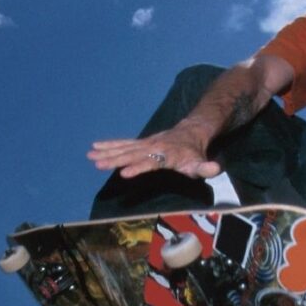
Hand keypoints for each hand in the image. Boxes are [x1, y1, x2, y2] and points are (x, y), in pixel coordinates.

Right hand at [88, 127, 220, 180]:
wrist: (191, 132)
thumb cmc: (194, 153)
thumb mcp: (201, 162)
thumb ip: (205, 167)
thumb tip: (215, 169)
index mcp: (165, 154)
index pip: (149, 162)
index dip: (137, 168)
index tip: (124, 173)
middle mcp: (152, 147)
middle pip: (131, 154)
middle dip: (114, 159)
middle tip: (97, 163)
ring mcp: (145, 143)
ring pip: (123, 148)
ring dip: (106, 152)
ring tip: (90, 156)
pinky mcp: (141, 143)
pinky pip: (122, 144)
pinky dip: (109, 145)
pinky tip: (95, 148)